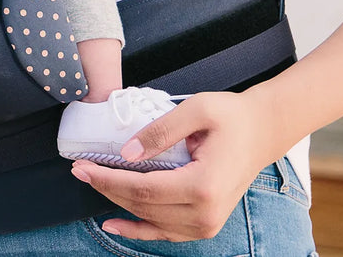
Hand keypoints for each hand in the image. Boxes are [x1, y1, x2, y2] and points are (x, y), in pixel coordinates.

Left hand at [70, 88, 282, 241]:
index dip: (109, 179)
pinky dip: (138, 229)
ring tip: (93, 183)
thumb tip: (127, 152)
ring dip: (118, 204)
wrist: (263, 132)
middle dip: (107, 188)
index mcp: (203, 186)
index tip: (82, 166)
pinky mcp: (204, 224)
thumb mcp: (197, 110)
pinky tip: (114, 222)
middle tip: (79, 169)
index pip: (143, 189)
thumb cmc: (233, 117)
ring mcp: (206, 225)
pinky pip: (164, 232)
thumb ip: (161, 131)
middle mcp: (205, 214)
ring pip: (150, 221)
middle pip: (143, 207)